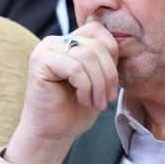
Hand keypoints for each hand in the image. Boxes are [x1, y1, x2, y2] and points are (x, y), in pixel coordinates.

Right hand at [5, 20, 120, 163]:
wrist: (53, 132)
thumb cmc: (75, 108)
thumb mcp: (99, 78)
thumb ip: (105, 57)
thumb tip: (124, 43)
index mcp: (69, 40)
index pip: (98, 31)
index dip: (111, 56)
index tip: (112, 84)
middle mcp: (55, 41)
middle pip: (96, 46)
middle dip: (108, 75)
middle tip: (107, 99)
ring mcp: (45, 49)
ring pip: (87, 57)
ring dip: (98, 85)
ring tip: (96, 102)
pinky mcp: (40, 62)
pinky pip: (76, 69)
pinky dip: (86, 88)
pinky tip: (83, 100)